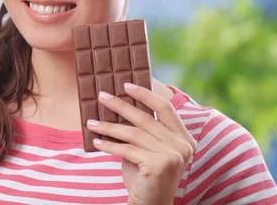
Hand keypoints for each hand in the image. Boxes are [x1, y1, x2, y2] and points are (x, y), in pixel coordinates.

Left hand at [86, 83, 196, 204]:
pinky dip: (109, 145)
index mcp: (185, 138)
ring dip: (108, 126)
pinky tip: (97, 142)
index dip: (146, 94)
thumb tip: (118, 103)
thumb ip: (142, 129)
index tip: (126, 84)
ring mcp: (173, 155)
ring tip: (91, 122)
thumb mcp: (147, 148)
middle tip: (101, 96)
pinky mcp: (158, 165)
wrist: (151, 204)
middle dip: (120, 105)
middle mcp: (183, 146)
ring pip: (133, 133)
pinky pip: (127, 149)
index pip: (165, 107)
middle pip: (145, 118)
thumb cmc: (145, 174)